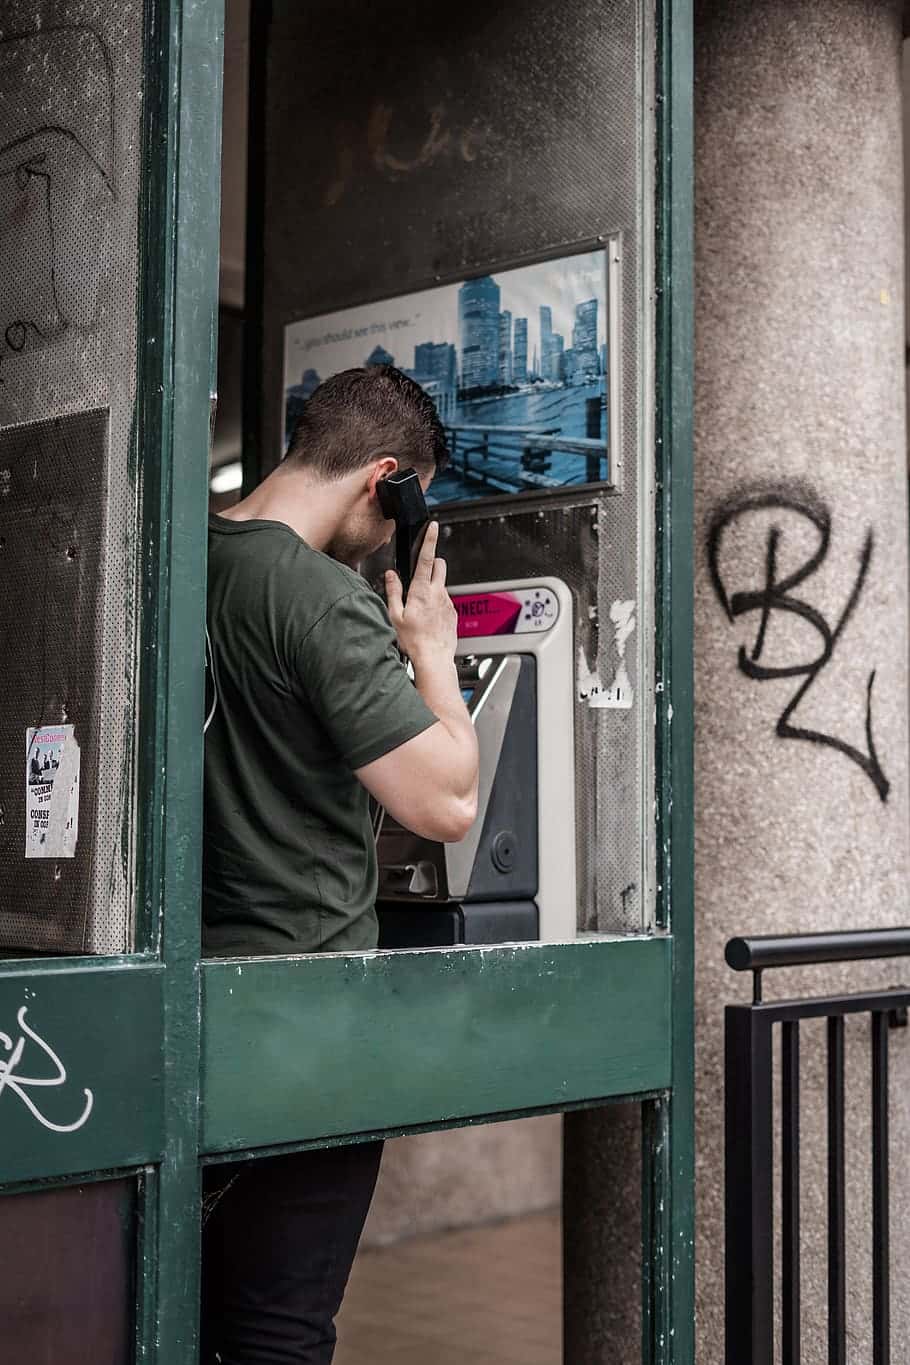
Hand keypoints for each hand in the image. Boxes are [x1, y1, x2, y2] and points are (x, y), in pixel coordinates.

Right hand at [385, 521, 457, 664]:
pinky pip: (445, 600)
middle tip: (420, 574)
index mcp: (422, 591)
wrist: (434, 659)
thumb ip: (394, 591)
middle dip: (432, 563)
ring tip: (420, 607)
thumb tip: (391, 575)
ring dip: (432, 587)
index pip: (427, 558)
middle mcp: (438, 593)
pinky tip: (428, 618)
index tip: (433, 527)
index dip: (430, 540)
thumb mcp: (395, 616)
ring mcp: (448, 602)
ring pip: (441, 584)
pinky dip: (437, 602)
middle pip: (440, 565)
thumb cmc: (413, 641)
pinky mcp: (453, 612)